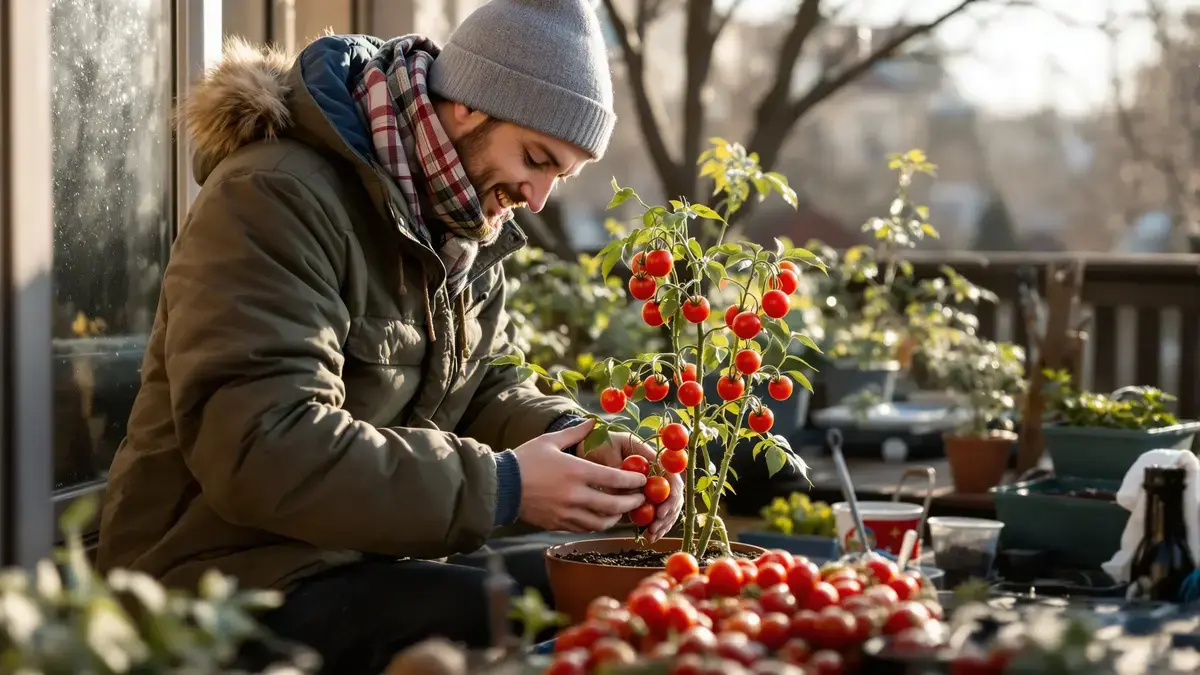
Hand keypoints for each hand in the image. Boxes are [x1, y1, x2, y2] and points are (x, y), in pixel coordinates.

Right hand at [513, 420, 648, 532]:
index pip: (615, 479)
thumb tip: (594, 422)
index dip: (633, 481)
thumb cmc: (525, 460)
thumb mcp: (550, 441)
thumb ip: (576, 432)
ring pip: (601, 522)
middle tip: (640, 499)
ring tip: (623, 510)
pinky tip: (601, 517)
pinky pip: (585, 528)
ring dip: (616, 517)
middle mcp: (575, 495)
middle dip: (632, 503)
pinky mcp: (558, 524)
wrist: (501, 486)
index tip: (643, 479)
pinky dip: (598, 524)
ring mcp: (567, 512)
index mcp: (576, 471)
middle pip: (614, 505)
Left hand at [581, 430, 684, 543]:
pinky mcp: (644, 496)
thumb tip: (631, 493)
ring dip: (662, 522)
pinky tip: (649, 536)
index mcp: (651, 456)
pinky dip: (655, 525)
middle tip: (654, 528)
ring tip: (651, 535)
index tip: (660, 511)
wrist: (589, 447)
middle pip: (673, 493)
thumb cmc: (599, 444)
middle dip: (667, 513)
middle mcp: (656, 470)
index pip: (671, 475)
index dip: (670, 494)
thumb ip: (619, 470)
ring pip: (667, 505)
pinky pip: (656, 512)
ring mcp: (651, 484)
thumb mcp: (607, 452)